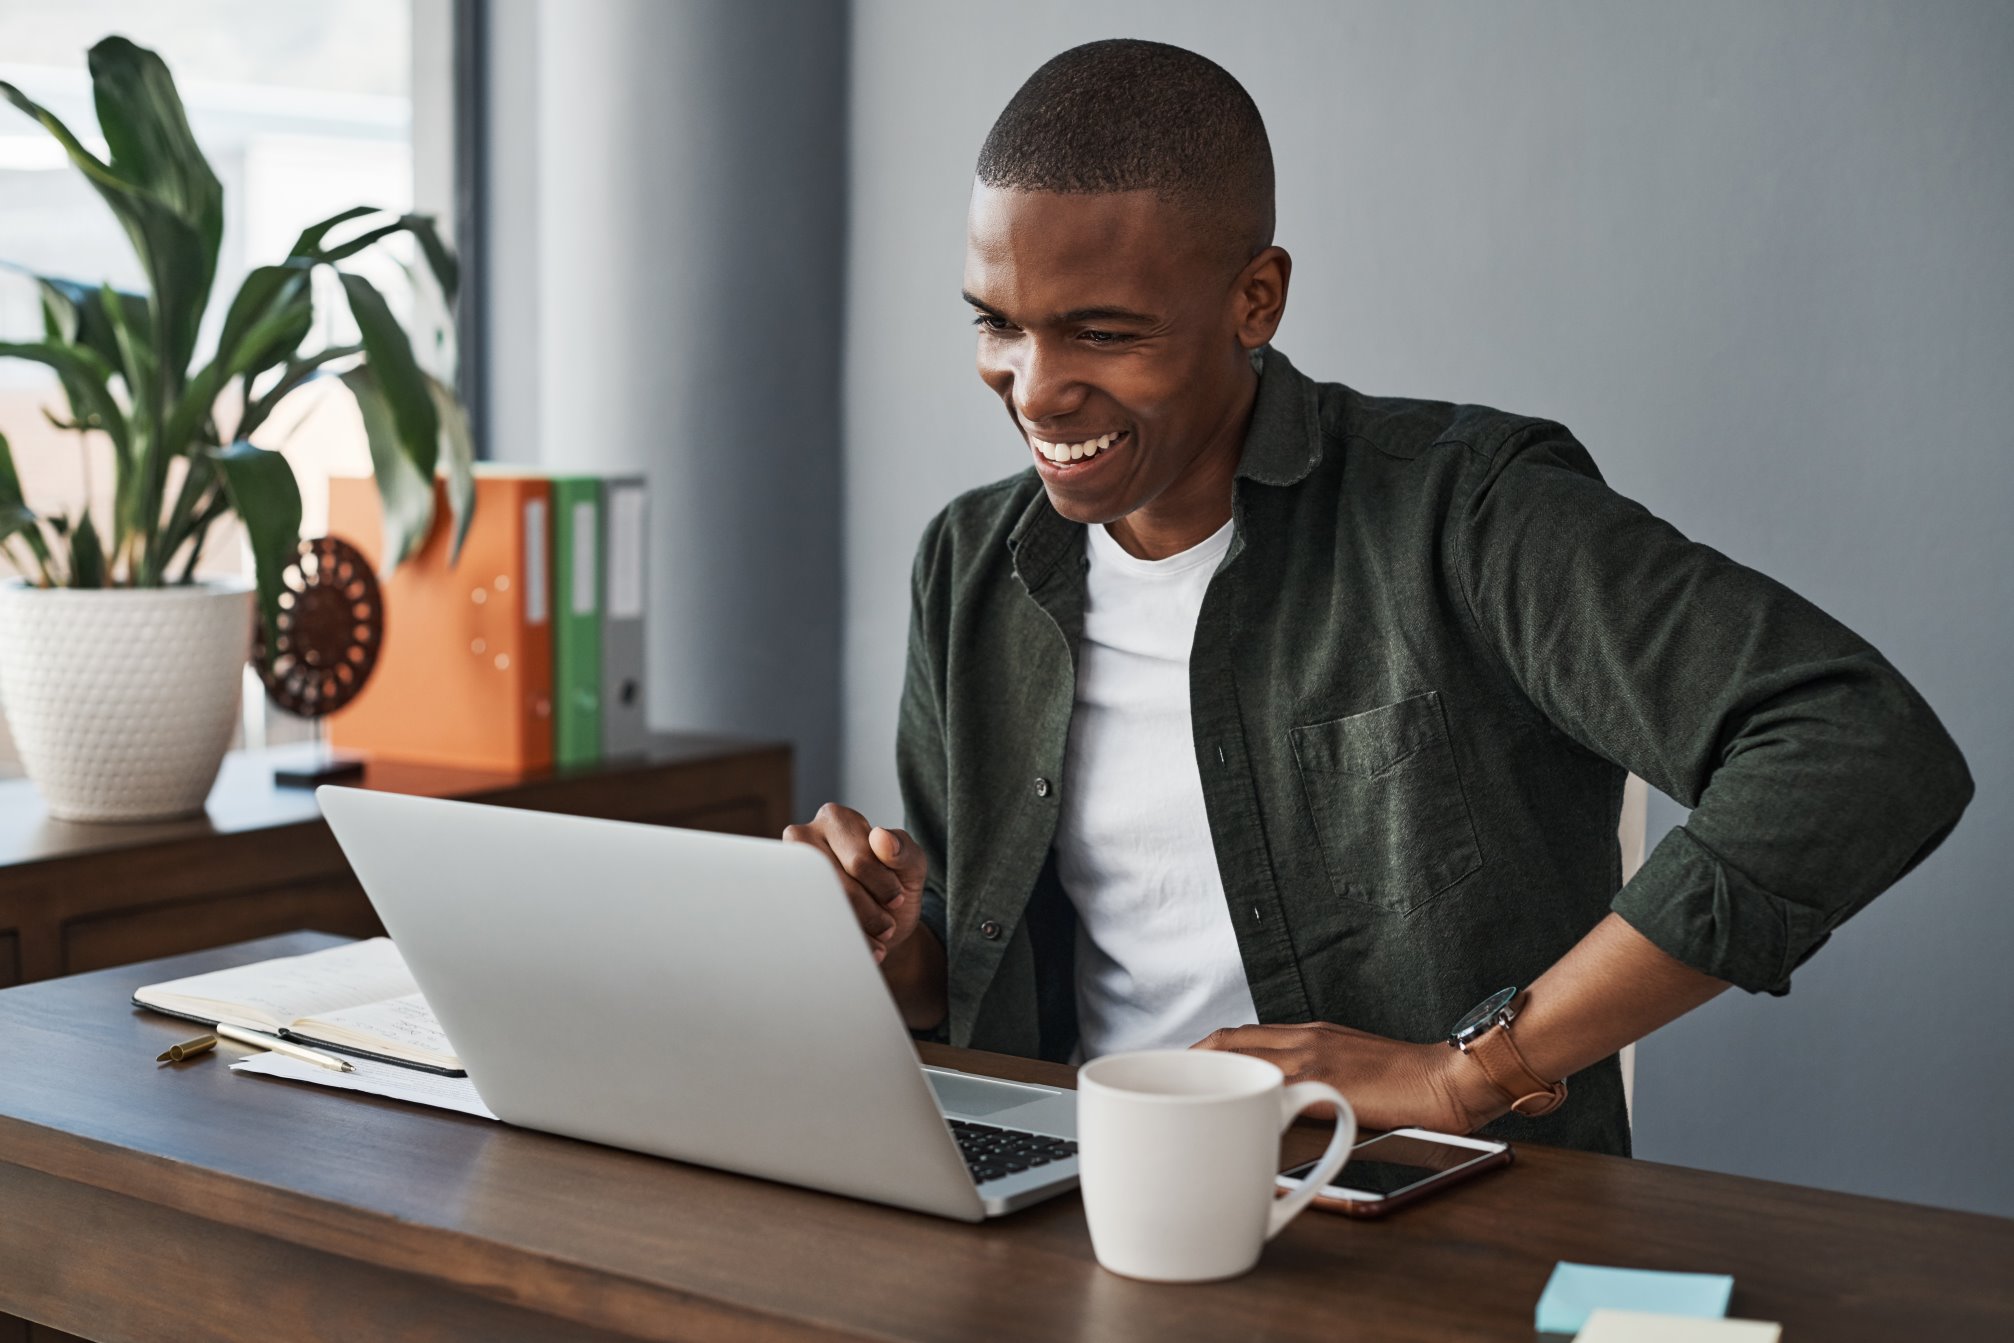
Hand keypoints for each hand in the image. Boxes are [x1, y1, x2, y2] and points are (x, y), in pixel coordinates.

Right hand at [781, 803, 927, 964]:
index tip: (897, 898)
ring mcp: (789, 871)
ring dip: (855, 930)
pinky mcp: (785, 903)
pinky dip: (839, 942)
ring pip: (821, 907)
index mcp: (836, 819)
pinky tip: (859, 948)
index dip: (883, 886)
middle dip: (869, 912)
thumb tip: (881, 837)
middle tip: (887, 926)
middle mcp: (804, 837)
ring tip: (875, 938)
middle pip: (838, 884)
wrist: (881, 926)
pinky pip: (809, 925)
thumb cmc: (893, 886)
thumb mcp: (911, 866)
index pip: (859, 860)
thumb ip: (904, 849)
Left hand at [1193, 1021, 1506, 1133]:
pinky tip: (1223, 1118)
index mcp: (1308, 1034)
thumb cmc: (1409, 1080)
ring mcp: (1312, 1057)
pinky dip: (1241, 1097)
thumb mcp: (1352, 1067)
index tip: (1175, 1070)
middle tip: (1158, 1085)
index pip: (1239, 1035)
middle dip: (1188, 1060)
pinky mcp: (1325, 1083)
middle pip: (1228, 1040)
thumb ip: (1315, 1077)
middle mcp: (1304, 1038)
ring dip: (1205, 1074)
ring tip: (1175, 1099)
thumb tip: (1281, 1104)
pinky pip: (1271, 1086)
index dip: (1202, 1050)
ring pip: (1240, 1055)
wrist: (1451, 1078)